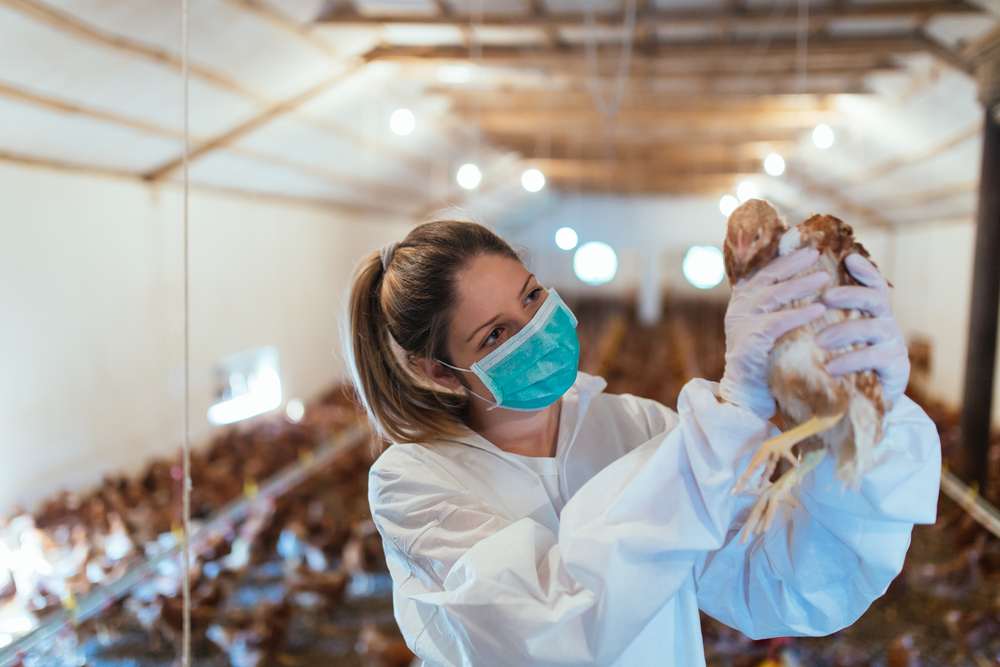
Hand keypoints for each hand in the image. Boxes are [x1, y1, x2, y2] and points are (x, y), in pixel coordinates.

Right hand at [720, 248, 829, 419]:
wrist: (746, 395)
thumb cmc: (765, 361)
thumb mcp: (769, 328)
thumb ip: (778, 308)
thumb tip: (808, 284)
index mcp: (743, 302)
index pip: (763, 271)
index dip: (783, 257)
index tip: (806, 246)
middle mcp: (738, 308)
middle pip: (766, 277)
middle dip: (792, 262)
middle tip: (816, 252)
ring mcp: (741, 323)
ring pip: (772, 295)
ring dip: (800, 284)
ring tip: (824, 278)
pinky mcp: (749, 341)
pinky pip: (777, 322)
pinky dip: (799, 314)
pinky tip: (819, 310)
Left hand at [817, 253, 908, 408]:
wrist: (859, 402)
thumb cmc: (841, 361)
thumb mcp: (834, 336)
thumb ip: (824, 316)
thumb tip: (792, 291)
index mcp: (872, 312)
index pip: (873, 284)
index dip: (865, 271)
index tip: (850, 259)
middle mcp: (886, 322)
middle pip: (876, 299)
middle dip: (851, 295)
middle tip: (826, 297)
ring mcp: (893, 343)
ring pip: (874, 327)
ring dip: (846, 330)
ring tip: (819, 340)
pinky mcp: (895, 367)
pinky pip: (874, 358)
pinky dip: (851, 360)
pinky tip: (830, 367)